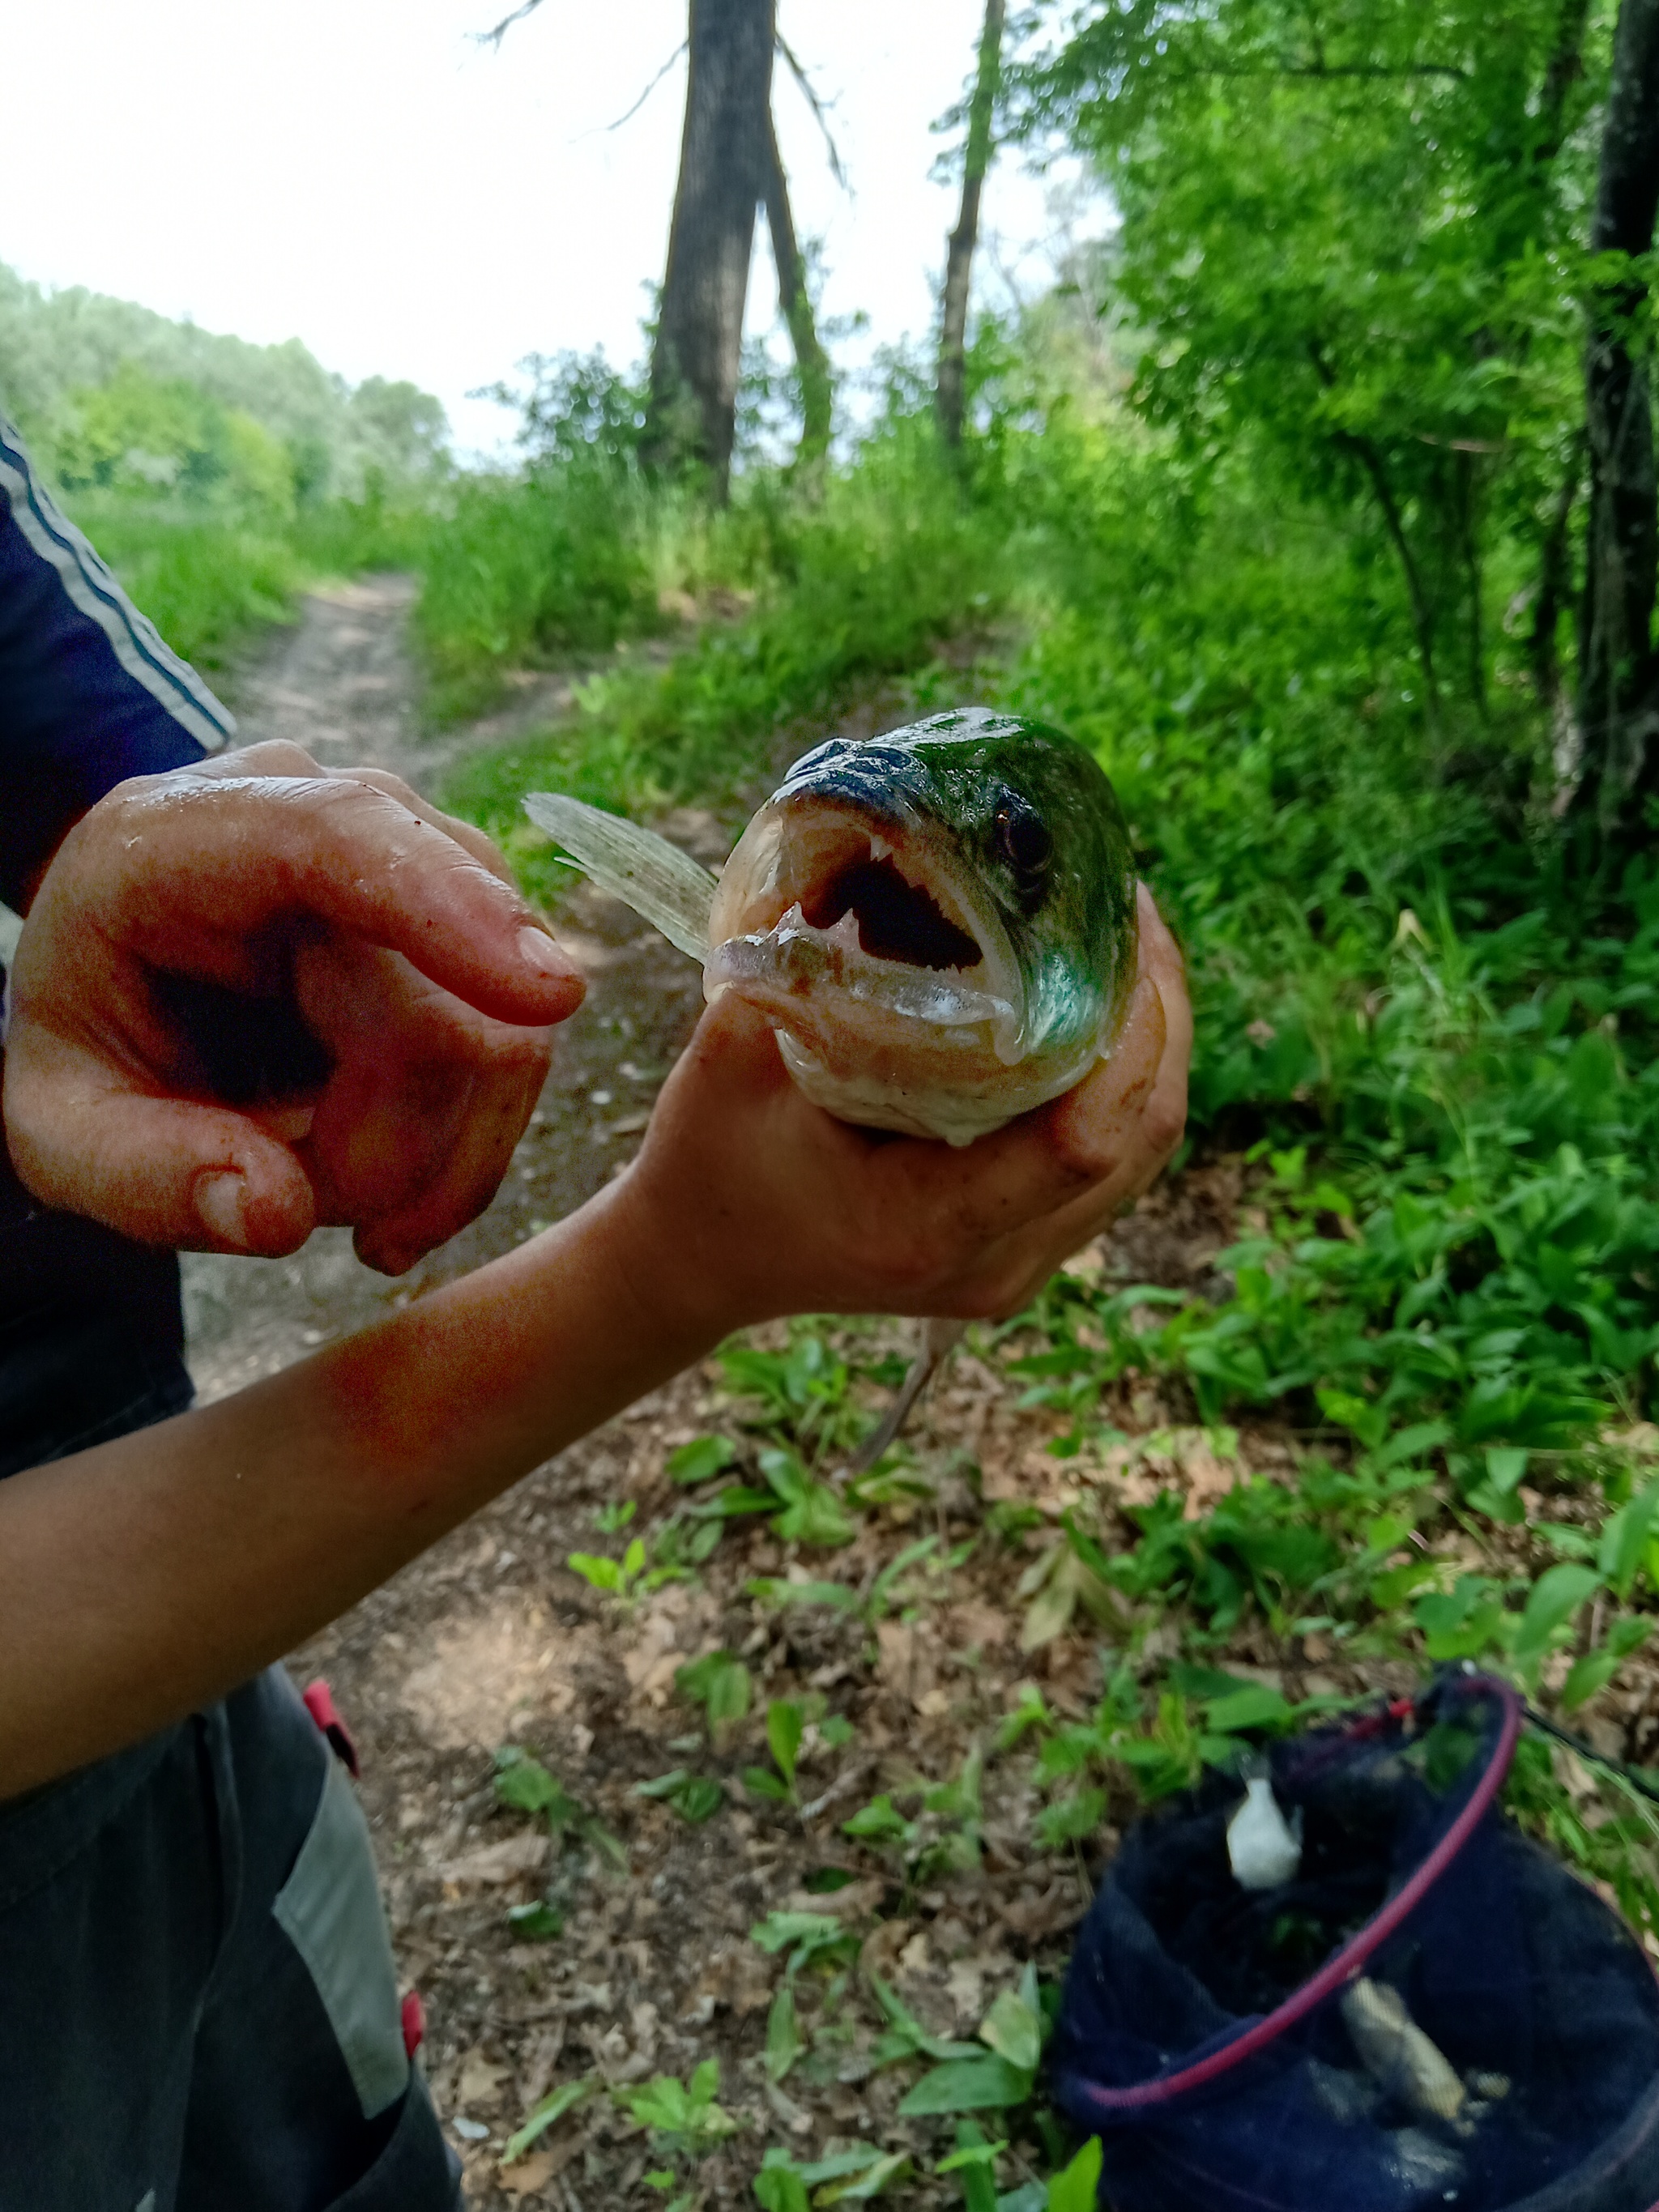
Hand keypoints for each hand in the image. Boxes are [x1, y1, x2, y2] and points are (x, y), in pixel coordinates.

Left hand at [3, 743, 583, 1271]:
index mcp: (173, 838)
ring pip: (504, 1032)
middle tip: (301, 1208)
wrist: (128, 984)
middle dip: (389, 1147)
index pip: (337, 837)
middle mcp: (308, 811)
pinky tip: (394, 1188)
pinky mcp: (468, 908)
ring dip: (429, 1154)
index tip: (547, 999)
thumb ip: (145, 1177)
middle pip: (439, 997)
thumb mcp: (62, 1133)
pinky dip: (467, 1143)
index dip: (447, 910)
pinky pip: (516, 1045)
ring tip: (327, 1190)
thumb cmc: (96, 1046)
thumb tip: (278, 1212)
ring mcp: (406, 851)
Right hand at [611, 882, 1189, 1333]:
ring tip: (1124, 935)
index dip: (1128, 1030)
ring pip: (1144, 1146)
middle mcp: (994, 1261)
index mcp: (925, 1224)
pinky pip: (1117, 1156)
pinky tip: (1097, 998)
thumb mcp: (729, 1056)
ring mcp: (1022, 1265)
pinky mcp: (1030, 1246)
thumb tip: (872, 847)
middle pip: (1142, 1135)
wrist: (700, 1261)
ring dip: (1152, 1039)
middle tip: (1128, 902)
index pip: (1084, 1139)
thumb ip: (800, 968)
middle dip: (1159, 1010)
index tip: (1112, 923)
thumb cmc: (707, 1160)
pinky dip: (1123, 1075)